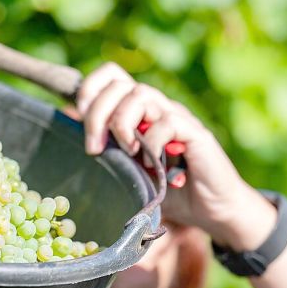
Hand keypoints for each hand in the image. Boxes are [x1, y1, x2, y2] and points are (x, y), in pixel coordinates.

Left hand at [75, 63, 276, 250]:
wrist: (212, 211)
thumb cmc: (170, 193)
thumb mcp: (131, 172)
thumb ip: (111, 154)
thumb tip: (73, 141)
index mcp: (139, 113)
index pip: (112, 76)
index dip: (91, 89)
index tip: (78, 119)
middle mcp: (158, 109)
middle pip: (121, 85)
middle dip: (97, 114)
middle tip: (94, 148)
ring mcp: (177, 119)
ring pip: (142, 95)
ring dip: (123, 124)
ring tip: (126, 153)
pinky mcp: (196, 136)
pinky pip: (168, 123)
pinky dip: (152, 143)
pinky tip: (152, 166)